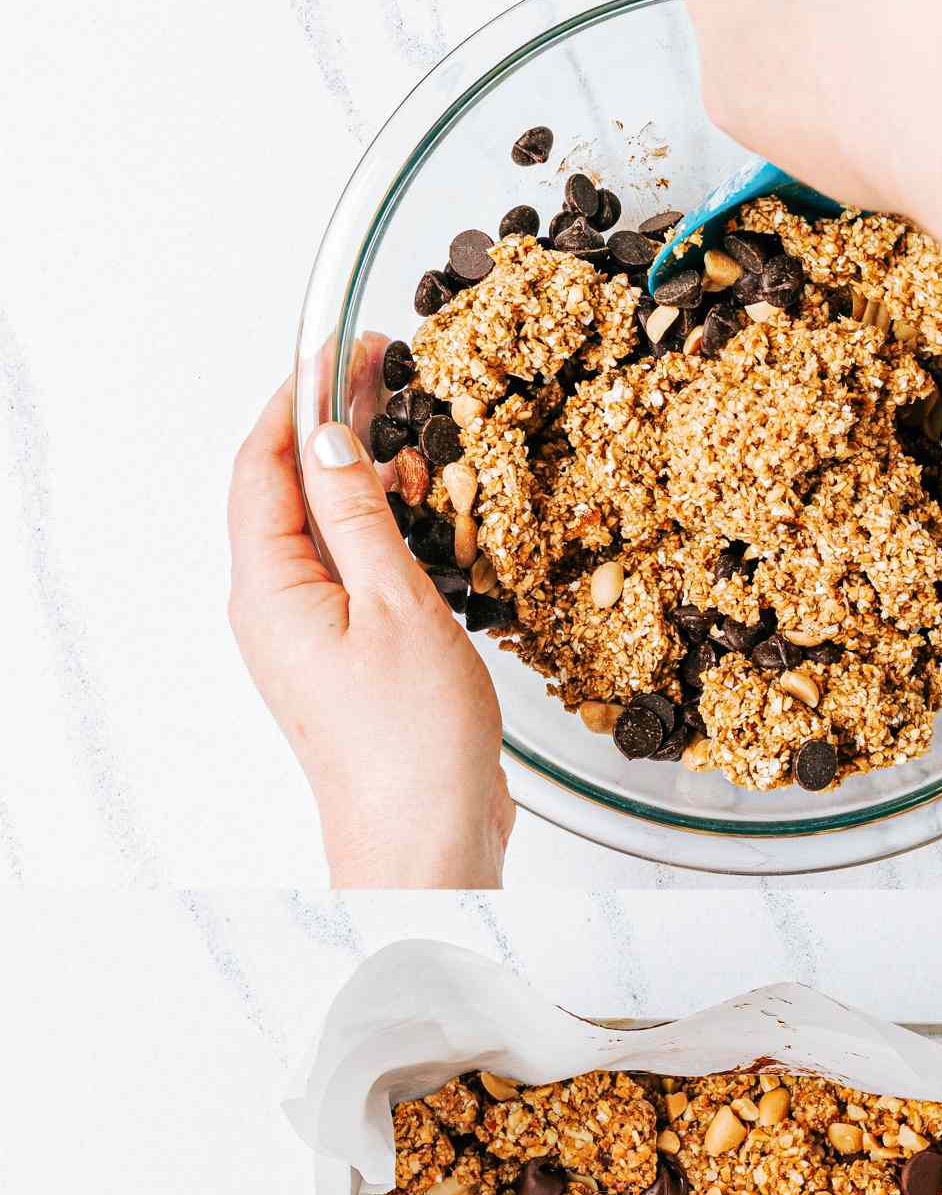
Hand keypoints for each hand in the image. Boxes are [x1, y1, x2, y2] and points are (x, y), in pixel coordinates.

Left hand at [227, 366, 513, 887]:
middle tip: (387, 375)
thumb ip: (358, 513)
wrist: (427, 844)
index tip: (341, 350)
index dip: (297, 396)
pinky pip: (351, 574)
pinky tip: (424, 522)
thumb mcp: (395, 604)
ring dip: (364, 480)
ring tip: (416, 442)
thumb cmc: (411, 747)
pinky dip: (382, 533)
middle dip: (333, 428)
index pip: (262, 464)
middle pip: (286, 490)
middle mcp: (274, 611)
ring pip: (323, 531)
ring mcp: (308, 638)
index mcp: (269, 590)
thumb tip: (330, 437)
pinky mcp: (344, 660)